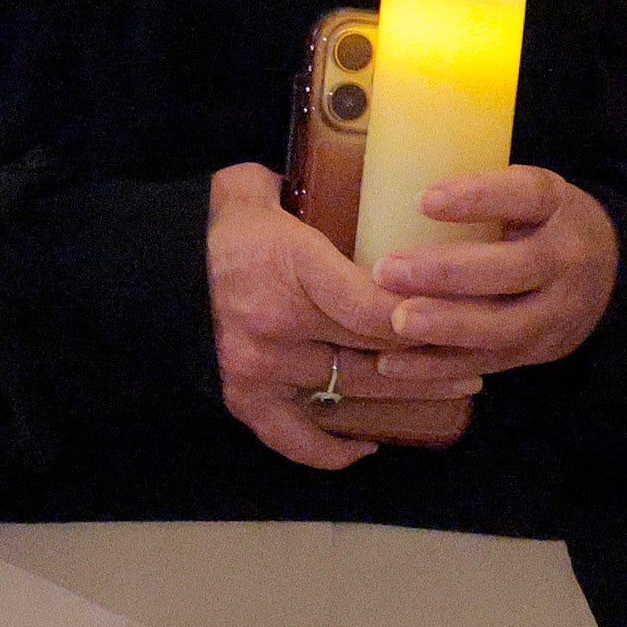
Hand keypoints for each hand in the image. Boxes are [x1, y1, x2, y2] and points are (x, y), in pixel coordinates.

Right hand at [205, 164, 471, 470]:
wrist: (144, 266)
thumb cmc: (213, 224)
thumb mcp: (256, 190)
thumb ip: (306, 188)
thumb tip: (351, 176)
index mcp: (290, 270)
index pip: (375, 307)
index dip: (427, 317)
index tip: (467, 313)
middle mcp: (278, 327)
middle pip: (377, 352)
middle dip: (438, 355)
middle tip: (481, 349)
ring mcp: (261, 368)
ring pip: (353, 390)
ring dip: (410, 393)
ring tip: (457, 386)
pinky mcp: (242, 396)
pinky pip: (293, 437)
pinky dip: (331, 450)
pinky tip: (367, 444)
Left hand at [375, 164, 620, 373]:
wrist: (607, 274)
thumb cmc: (536, 222)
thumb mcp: (524, 193)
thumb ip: (478, 191)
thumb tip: (386, 171)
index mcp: (557, 206)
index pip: (527, 195)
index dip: (478, 197)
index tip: (423, 199)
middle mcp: (566, 259)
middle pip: (514, 268)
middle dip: (448, 273)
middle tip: (387, 270)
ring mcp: (558, 312)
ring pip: (506, 325)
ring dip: (447, 325)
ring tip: (396, 320)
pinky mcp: (539, 351)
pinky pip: (489, 363)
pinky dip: (438, 366)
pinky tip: (391, 362)